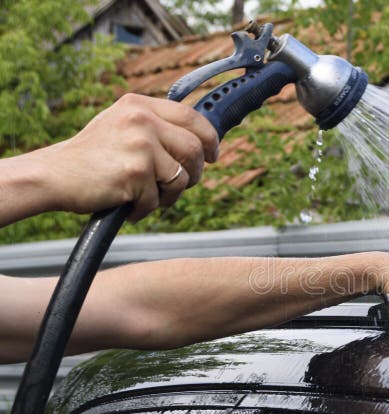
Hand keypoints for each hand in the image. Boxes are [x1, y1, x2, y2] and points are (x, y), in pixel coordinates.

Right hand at [36, 93, 218, 220]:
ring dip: (169, 196)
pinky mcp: (136, 172)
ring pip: (181, 178)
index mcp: (139, 105)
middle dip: (194, 173)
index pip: (191, 117)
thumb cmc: (89, 159)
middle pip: (194, 149)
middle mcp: (141, 119)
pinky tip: (128, 205)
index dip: (210, 139)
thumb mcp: (121, 127)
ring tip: (146, 198)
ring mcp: (139, 145)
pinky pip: (158, 199)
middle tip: (178, 186)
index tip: (212, 155)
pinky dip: (146, 209)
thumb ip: (154, 127)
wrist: (52, 176)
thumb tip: (200, 142)